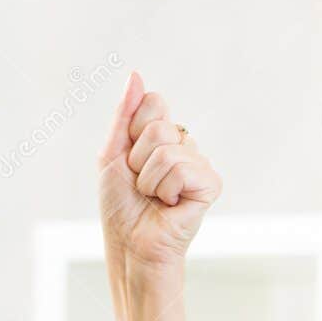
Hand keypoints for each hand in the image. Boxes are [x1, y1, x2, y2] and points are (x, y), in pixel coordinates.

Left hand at [98, 71, 221, 270]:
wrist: (129, 246)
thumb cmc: (120, 207)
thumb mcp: (112, 155)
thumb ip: (125, 115)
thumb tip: (135, 74)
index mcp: (163, 136)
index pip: (154, 102)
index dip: (133, 130)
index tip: (129, 159)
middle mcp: (185, 145)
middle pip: (159, 125)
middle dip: (138, 159)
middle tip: (141, 185)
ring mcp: (199, 164)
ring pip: (167, 149)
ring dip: (148, 179)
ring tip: (154, 198)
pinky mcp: (210, 184)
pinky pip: (183, 167)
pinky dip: (165, 189)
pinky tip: (170, 204)